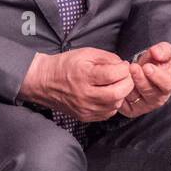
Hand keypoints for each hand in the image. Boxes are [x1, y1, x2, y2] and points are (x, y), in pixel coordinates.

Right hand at [19, 48, 134, 121]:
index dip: (123, 69)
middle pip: (117, 94)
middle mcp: (85, 95)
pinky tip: (107, 95)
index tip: (123, 66)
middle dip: (127, 83)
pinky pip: (108, 113)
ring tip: (115, 85)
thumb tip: (123, 65)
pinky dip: (112, 104)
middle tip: (125, 76)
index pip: (114, 75)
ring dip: (121, 94)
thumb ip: (107, 58)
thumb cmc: (64, 66)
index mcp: (84, 75)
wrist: (43, 82)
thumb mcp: (85, 53)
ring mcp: (85, 108)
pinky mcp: (85, 117)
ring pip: (115, 105)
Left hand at [119, 41, 170, 117]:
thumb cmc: (155, 63)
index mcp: (167, 85)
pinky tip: (117, 84)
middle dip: (141, 79)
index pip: (167, 84)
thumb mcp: (163, 52)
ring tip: (125, 73)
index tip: (147, 67)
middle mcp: (157, 98)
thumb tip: (157, 53)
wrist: (143, 70)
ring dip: (129, 85)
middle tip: (133, 68)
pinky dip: (120, 94)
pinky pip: (124, 104)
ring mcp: (144, 106)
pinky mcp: (132, 110)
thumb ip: (163, 50)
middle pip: (150, 92)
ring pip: (135, 97)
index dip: (157, 76)